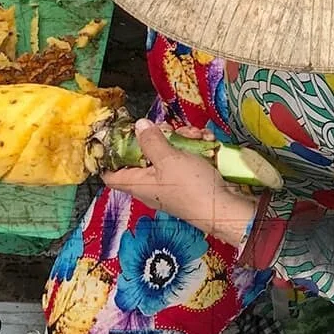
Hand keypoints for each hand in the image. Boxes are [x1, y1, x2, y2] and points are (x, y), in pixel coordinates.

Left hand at [103, 120, 258, 246]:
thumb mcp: (169, 159)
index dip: (110, 156)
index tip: (119, 136)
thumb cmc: (191, 187)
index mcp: (138, 184)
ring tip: (194, 134)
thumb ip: (151, 141)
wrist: (224, 207)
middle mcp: (151, 185)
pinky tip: (205, 140)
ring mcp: (171, 182)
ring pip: (168, 154)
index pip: (111, 175)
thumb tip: (138, 125)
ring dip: (181, 139)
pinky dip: (194, 148)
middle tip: (168, 129)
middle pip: (144, 156)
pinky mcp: (189, 180)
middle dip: (157, 138)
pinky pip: (185, 159)